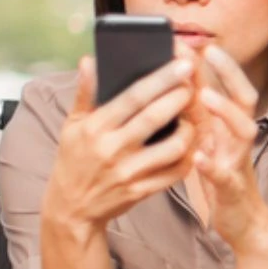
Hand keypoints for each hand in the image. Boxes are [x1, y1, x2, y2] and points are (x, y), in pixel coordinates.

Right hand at [40, 55, 196, 240]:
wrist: (72, 207)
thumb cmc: (74, 159)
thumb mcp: (72, 125)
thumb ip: (84, 93)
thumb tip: (89, 60)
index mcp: (95, 127)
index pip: (133, 97)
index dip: (161, 79)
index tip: (183, 65)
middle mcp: (112, 149)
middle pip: (156, 118)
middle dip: (181, 98)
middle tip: (195, 83)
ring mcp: (129, 172)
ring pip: (173, 147)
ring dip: (190, 130)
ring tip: (193, 117)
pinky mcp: (142, 191)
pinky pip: (175, 172)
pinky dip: (189, 156)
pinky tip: (193, 144)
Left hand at [189, 44, 267, 256]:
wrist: (242, 222)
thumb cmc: (218, 176)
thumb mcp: (205, 139)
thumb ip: (194, 113)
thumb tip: (174, 81)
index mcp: (226, 125)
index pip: (226, 85)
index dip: (212, 61)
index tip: (189, 38)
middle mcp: (237, 138)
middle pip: (244, 98)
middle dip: (229, 73)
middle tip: (209, 50)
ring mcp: (239, 161)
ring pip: (243, 131)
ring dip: (226, 112)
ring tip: (206, 97)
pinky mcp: (234, 189)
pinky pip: (226, 175)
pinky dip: (214, 166)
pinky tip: (200, 159)